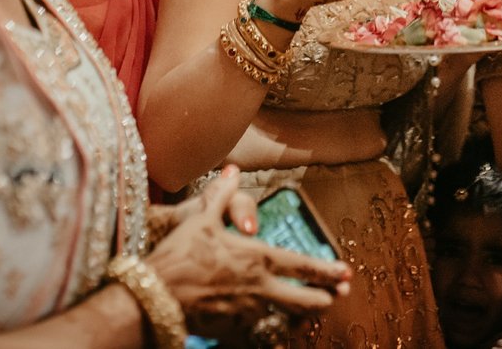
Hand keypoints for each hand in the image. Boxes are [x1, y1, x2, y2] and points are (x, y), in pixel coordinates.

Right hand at [144, 168, 351, 319]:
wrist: (155, 294)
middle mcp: (259, 288)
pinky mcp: (232, 332)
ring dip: (301, 318)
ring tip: (311, 316)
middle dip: (324, 299)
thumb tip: (232, 170)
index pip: (302, 265)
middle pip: (304, 300)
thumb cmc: (179, 254)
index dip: (327, 270)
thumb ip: (222, 196)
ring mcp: (247, 313)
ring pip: (285, 320)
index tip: (346, 274)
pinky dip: (271, 335)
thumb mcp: (201, 219)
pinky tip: (276, 335)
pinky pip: (260, 335)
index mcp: (257, 258)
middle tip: (338, 297)